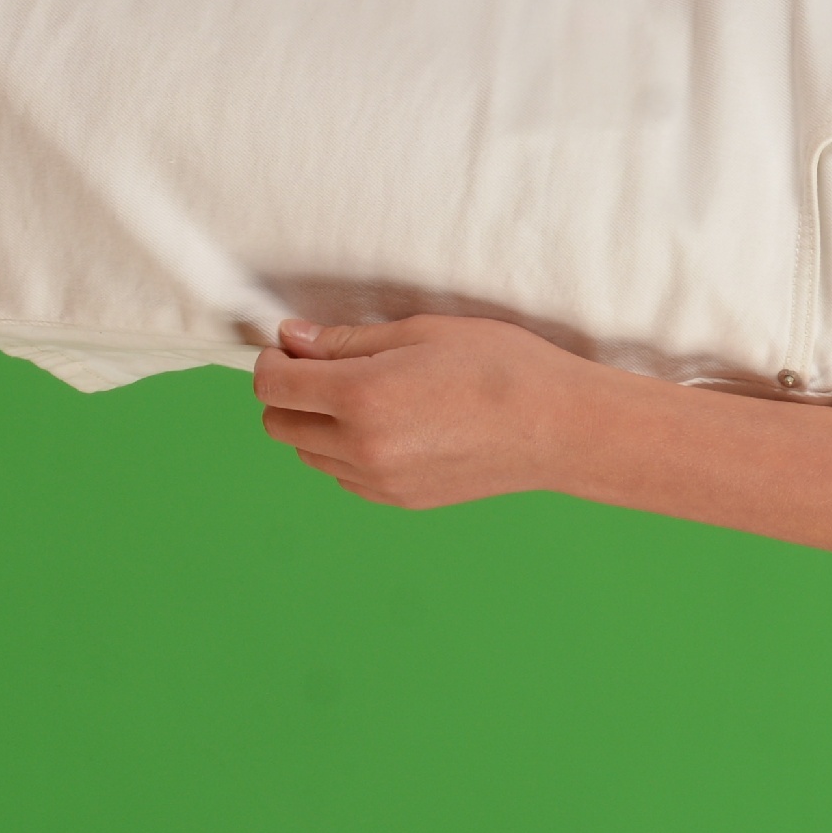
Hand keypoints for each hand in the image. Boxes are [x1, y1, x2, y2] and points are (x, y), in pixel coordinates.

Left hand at [251, 313, 610, 508]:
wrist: (559, 427)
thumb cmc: (501, 366)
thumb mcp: (423, 333)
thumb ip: (347, 341)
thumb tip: (292, 340)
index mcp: (361, 396)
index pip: (273, 384)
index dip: (272, 360)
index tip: (291, 347)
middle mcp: (360, 446)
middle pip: (278, 424)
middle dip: (290, 393)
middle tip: (328, 369)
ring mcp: (378, 480)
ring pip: (307, 454)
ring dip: (317, 425)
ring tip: (368, 399)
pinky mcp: (398, 500)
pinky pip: (344, 476)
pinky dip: (347, 452)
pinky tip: (392, 428)